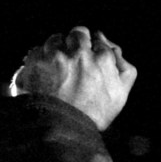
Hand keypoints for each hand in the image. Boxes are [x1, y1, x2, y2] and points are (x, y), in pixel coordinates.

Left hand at [12, 26, 137, 130]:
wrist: (62, 129)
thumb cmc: (94, 114)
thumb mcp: (120, 94)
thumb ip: (125, 68)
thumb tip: (113, 48)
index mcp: (102, 58)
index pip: (99, 41)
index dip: (95, 50)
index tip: (91, 59)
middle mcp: (79, 52)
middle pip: (79, 33)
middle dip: (78, 42)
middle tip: (77, 58)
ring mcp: (55, 55)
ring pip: (56, 38)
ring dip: (58, 48)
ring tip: (59, 67)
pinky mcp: (35, 61)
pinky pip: (37, 50)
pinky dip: (41, 58)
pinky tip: (45, 73)